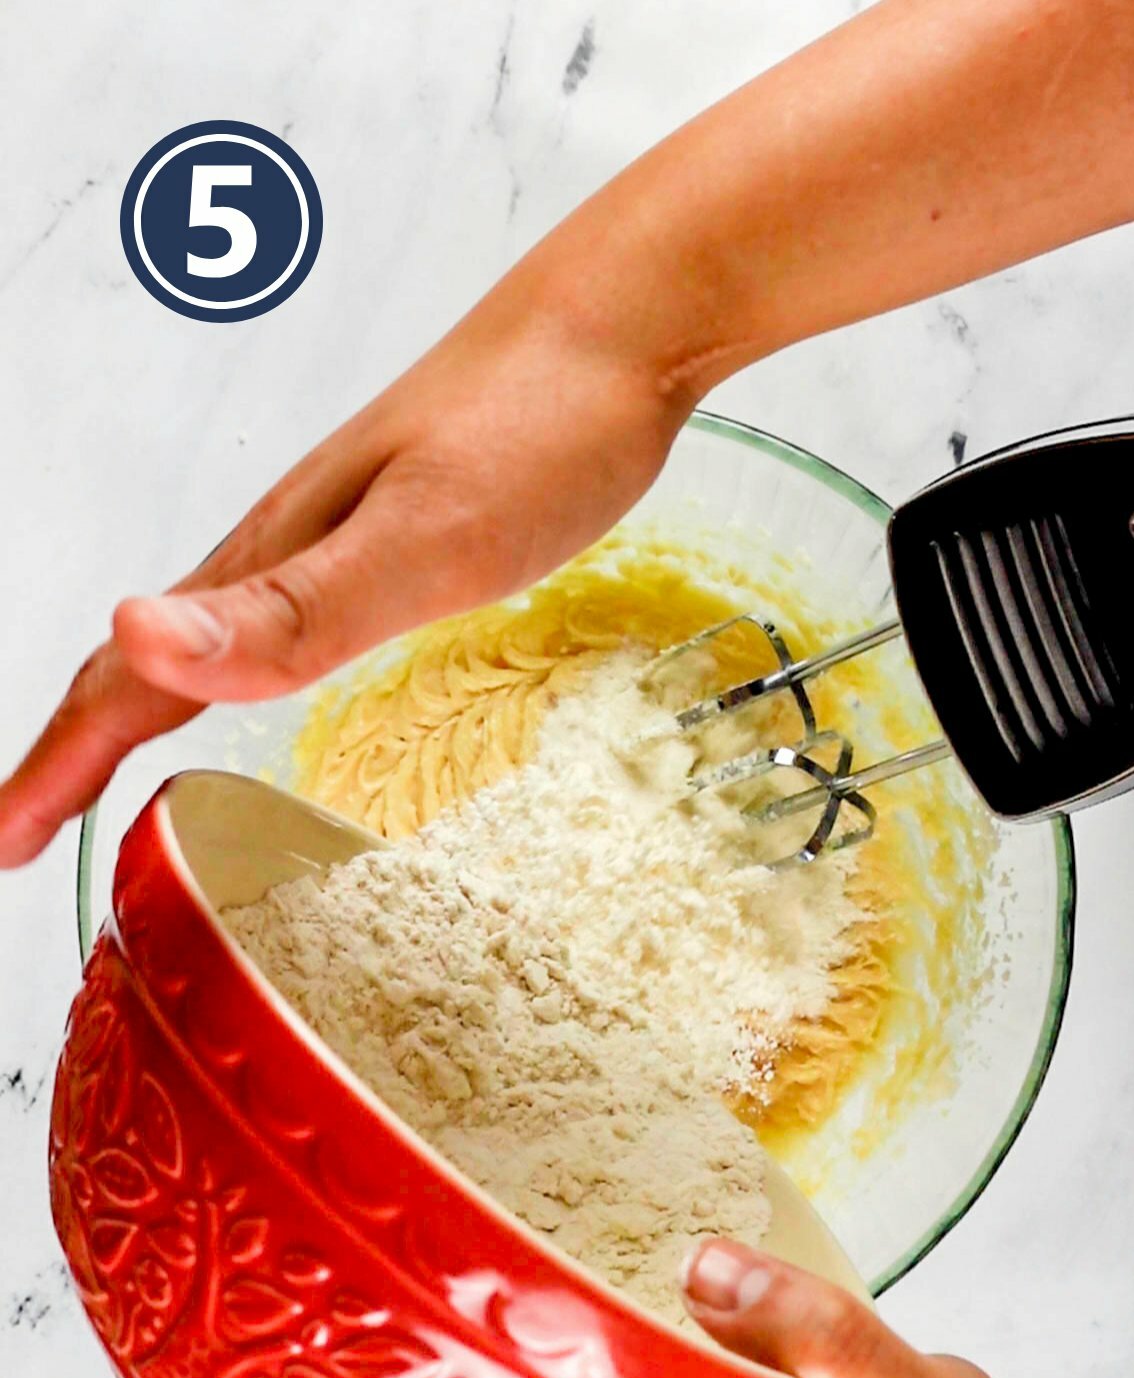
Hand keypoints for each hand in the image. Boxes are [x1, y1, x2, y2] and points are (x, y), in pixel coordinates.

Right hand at [0, 282, 682, 866]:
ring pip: (201, 637)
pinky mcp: (387, 533)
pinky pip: (272, 617)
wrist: (618, 326)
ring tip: (107, 770)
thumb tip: (135, 634)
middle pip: (144, 656)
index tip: (4, 841)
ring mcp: (332, 535)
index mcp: (270, 557)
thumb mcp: (423, 537)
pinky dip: (227, 668)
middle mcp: (283, 545)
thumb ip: (292, 606)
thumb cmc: (537, 425)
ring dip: (136, 707)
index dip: (60, 765)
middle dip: (73, 746)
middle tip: (28, 826)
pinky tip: (255, 681)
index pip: (132, 676)